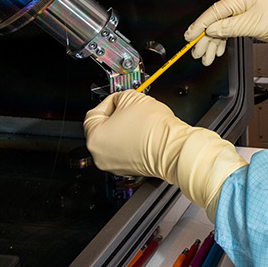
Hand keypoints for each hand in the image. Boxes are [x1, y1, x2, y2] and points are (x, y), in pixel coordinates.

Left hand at [84, 90, 246, 217]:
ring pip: (114, 140)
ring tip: (140, 120)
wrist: (173, 147)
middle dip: (116, 115)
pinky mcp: (129, 169)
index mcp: (95, 139)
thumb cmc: (154, 128)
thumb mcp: (132, 97)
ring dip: (124, 128)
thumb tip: (119, 101)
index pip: (94, 113)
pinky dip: (132, 140)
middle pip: (102, 128)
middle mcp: (100, 156)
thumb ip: (119, 96)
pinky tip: (144, 132)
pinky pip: (124, 150)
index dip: (107, 101)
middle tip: (130, 107)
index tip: (118, 98)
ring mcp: (114, 165)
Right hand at [184, 0, 267, 64]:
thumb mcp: (254, 26)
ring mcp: (243, 8)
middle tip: (197, 52)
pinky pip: (229, 28)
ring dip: (213, 42)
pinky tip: (218, 49)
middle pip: (216, 20)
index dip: (200, 24)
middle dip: (205, 38)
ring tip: (206, 56)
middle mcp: (241, 0)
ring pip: (221, 26)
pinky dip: (223, 39)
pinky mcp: (245, 17)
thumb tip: (211, 30)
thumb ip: (230, 28)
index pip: (215, 11)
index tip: (190, 35)